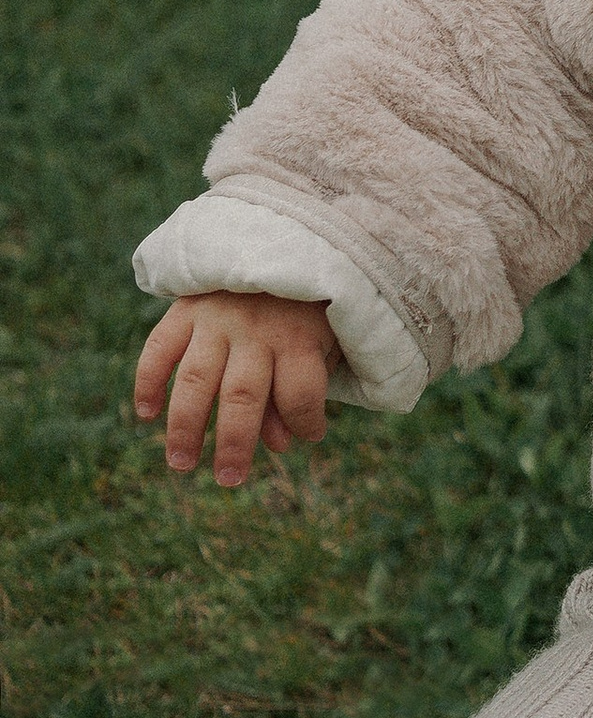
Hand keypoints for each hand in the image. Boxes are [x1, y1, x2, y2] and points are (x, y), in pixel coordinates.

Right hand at [137, 292, 336, 486]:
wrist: (278, 237)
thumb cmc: (303, 306)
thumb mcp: (319, 342)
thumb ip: (300, 392)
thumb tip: (282, 446)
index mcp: (298, 336)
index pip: (301, 391)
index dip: (306, 421)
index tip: (308, 437)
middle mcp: (255, 329)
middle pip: (242, 395)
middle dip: (235, 443)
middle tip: (227, 480)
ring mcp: (216, 319)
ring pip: (196, 380)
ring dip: (185, 426)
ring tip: (181, 463)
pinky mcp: (185, 308)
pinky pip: (159, 348)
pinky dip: (148, 381)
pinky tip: (147, 413)